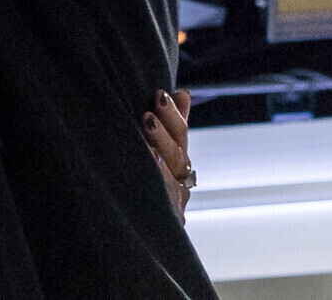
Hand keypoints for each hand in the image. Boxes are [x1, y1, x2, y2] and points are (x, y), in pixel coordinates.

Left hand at [143, 88, 193, 219]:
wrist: (152, 240)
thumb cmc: (156, 188)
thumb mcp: (166, 156)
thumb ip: (174, 126)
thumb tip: (183, 92)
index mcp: (179, 164)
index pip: (181, 136)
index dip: (175, 115)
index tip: (167, 92)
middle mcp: (181, 183)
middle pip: (178, 153)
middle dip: (167, 127)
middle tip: (153, 106)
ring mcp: (175, 203)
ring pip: (172, 174)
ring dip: (160, 149)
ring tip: (148, 126)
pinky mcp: (167, 221)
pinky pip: (162, 199)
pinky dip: (156, 178)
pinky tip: (148, 161)